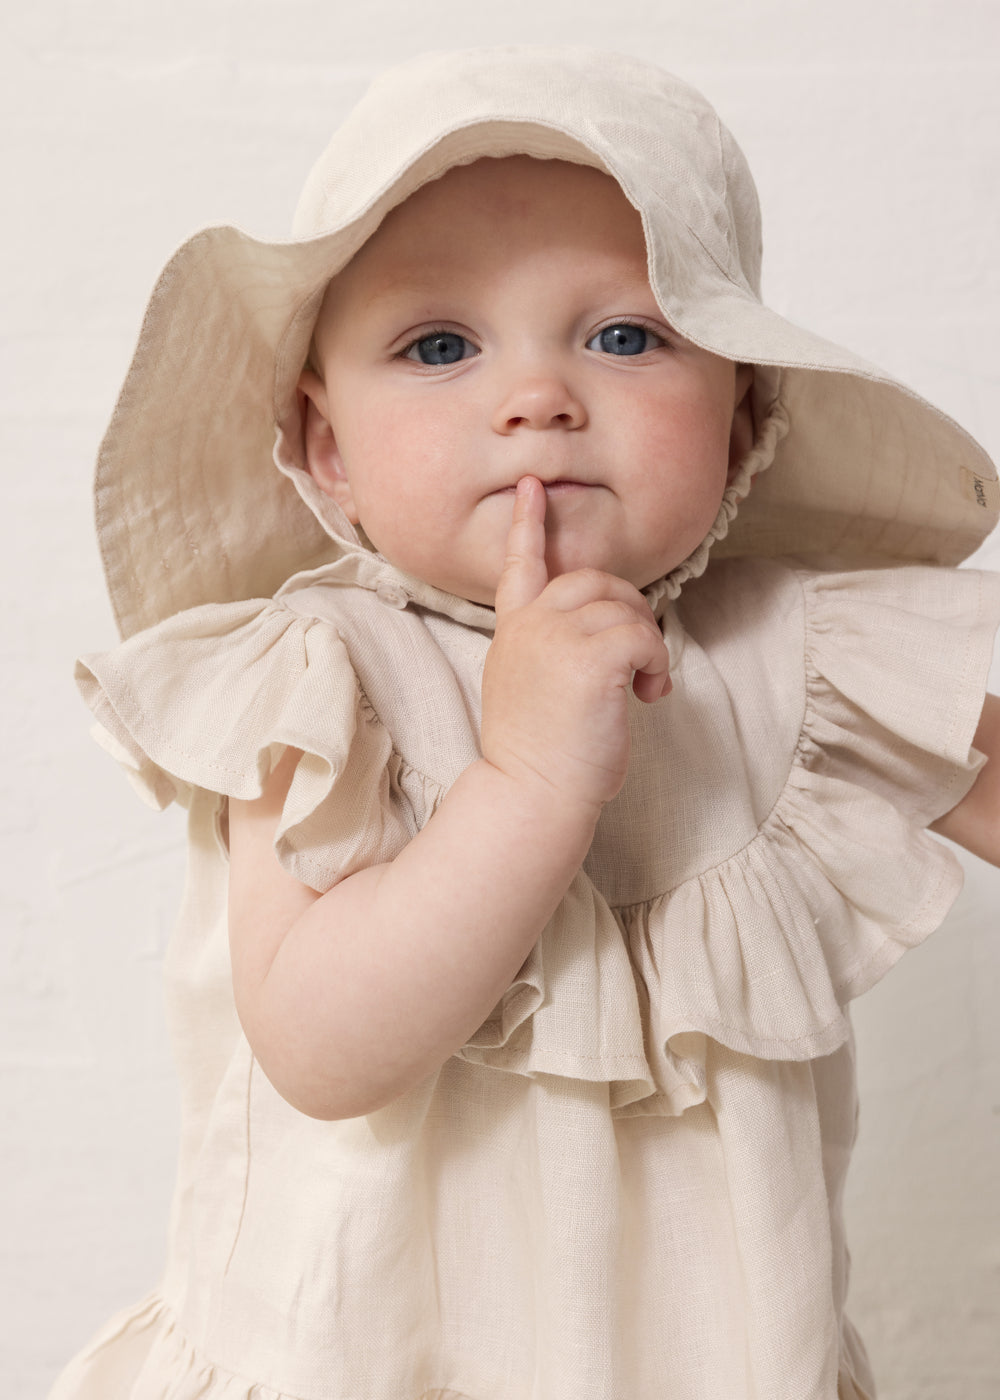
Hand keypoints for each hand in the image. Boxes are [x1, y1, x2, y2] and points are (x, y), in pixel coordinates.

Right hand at [481, 476, 671, 812]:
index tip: (532, 488)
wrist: (532, 793)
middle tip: (637, 663)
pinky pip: (644, 636)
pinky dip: (658, 665)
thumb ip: (553, 649)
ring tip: (641, 691)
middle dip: (629, 611)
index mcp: (513, 631)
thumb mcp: (533, 688)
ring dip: (647, 647)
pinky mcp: (590, 657)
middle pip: (596, 580)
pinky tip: (648, 696)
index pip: (519, 566)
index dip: (526, 524)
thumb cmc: (541, 755)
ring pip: (626, 608)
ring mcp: (557, 636)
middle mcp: (531, 624)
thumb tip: (604, 638)